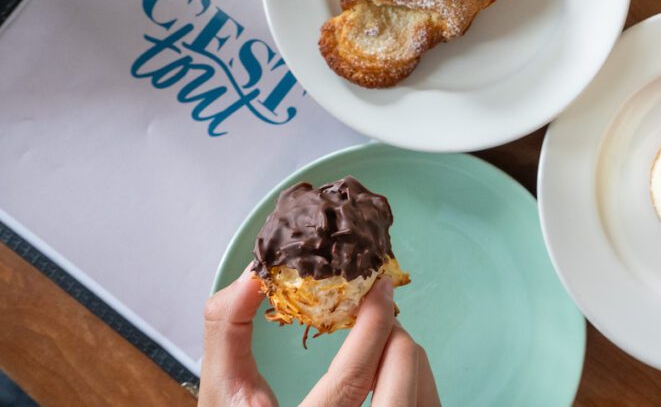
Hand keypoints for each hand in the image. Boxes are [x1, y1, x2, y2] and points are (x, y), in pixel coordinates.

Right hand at [199, 267, 439, 406]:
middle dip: (394, 336)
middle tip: (375, 312)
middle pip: (402, 384)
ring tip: (376, 344)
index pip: (354, 380)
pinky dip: (411, 382)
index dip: (373, 326)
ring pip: (422, 395)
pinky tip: (383, 375)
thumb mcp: (223, 392)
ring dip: (404, 359)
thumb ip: (228, 330)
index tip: (380, 288)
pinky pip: (424, 406)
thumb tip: (254, 278)